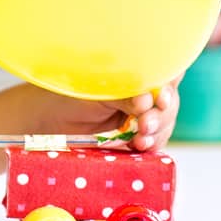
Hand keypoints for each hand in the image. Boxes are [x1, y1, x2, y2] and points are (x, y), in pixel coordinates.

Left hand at [26, 75, 182, 151]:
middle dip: (161, 115)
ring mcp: (143, 116)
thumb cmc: (72, 96)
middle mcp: (145, 92)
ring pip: (164, 123)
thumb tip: (146, 101)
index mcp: (137, 73)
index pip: (165, 74)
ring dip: (157, 133)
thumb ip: (124, 96)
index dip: (169, 85)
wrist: (51, 120)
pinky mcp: (136, 137)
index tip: (160, 98)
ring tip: (140, 139)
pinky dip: (150, 145)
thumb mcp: (99, 92)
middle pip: (169, 102)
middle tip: (144, 124)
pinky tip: (141, 146)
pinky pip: (153, 141)